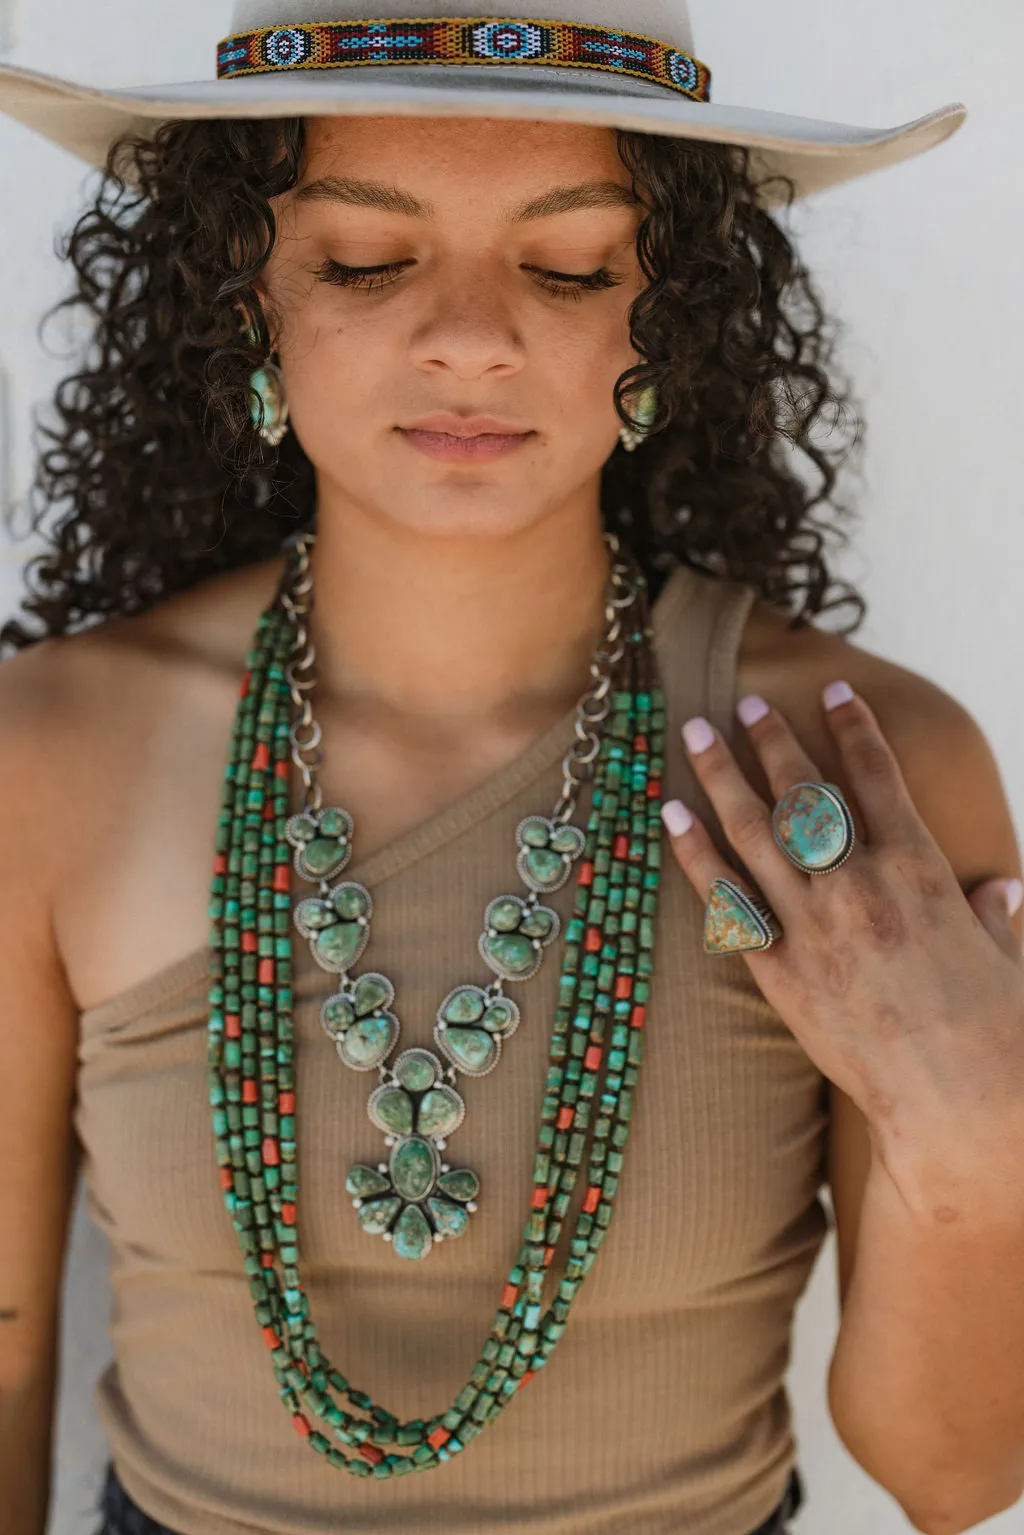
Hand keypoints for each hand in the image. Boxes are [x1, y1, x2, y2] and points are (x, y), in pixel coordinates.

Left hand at [662, 681, 1023, 1217]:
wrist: (955, 1099)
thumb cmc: (995, 1032)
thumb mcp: (1004, 958)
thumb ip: (993, 915)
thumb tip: (1002, 890)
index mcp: (920, 868)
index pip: (877, 777)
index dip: (853, 727)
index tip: (833, 689)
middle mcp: (859, 883)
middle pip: (803, 792)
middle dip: (771, 739)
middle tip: (743, 703)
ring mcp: (814, 923)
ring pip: (755, 830)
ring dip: (720, 774)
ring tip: (693, 732)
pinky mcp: (781, 969)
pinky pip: (728, 899)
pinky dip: (695, 854)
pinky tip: (670, 816)